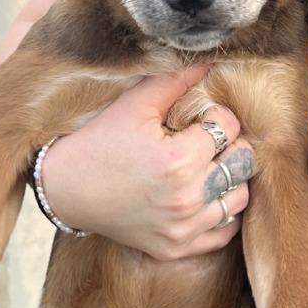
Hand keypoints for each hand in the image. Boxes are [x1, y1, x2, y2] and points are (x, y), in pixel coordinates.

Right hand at [39, 67, 255, 259]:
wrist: (65, 190)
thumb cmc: (98, 142)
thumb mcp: (133, 105)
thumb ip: (175, 80)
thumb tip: (210, 59)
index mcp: (178, 160)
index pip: (228, 128)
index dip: (217, 116)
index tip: (198, 118)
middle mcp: (186, 199)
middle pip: (242, 164)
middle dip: (231, 146)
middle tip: (209, 141)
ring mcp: (182, 229)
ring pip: (239, 199)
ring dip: (230, 179)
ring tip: (209, 168)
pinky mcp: (175, 248)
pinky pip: (223, 232)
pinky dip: (223, 214)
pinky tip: (206, 197)